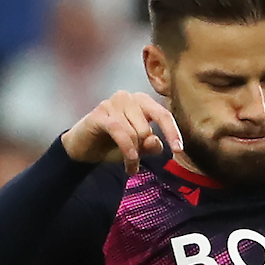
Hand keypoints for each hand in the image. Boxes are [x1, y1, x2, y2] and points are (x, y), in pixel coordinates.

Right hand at [63, 90, 186, 173]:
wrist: (84, 149)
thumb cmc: (113, 145)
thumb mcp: (139, 149)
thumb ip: (151, 145)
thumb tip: (156, 141)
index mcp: (142, 102)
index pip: (163, 114)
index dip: (172, 132)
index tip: (179, 150)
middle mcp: (128, 97)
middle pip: (147, 128)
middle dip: (143, 150)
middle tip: (135, 162)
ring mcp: (112, 103)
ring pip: (135, 133)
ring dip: (133, 156)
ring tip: (129, 166)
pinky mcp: (99, 113)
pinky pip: (121, 132)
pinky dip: (127, 149)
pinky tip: (129, 163)